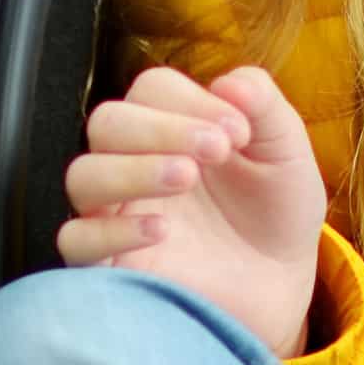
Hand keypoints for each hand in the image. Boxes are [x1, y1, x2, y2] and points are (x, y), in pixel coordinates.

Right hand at [56, 64, 326, 356]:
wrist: (281, 283)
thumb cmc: (276, 210)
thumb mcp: (285, 151)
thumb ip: (264, 105)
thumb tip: (229, 81)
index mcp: (170, 127)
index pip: (151, 90)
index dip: (192, 99)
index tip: (240, 130)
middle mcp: (133, 161)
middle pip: (108, 123)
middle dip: (159, 128)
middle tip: (217, 150)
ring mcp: (116, 212)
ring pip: (84, 175)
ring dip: (133, 169)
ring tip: (187, 177)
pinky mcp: (111, 263)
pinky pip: (78, 240)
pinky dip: (112, 231)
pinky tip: (162, 230)